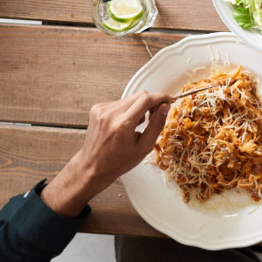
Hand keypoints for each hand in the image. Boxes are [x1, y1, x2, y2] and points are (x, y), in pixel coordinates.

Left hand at [44, 92, 169, 215]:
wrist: (93, 166)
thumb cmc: (119, 161)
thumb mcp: (144, 147)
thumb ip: (156, 125)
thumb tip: (165, 106)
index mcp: (123, 124)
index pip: (146, 99)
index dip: (160, 97)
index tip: (168, 99)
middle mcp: (110, 114)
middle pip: (139, 95)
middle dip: (150, 102)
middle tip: (154, 115)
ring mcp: (101, 110)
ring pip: (130, 98)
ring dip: (138, 107)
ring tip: (136, 124)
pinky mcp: (97, 109)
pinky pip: (119, 102)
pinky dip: (126, 109)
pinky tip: (124, 123)